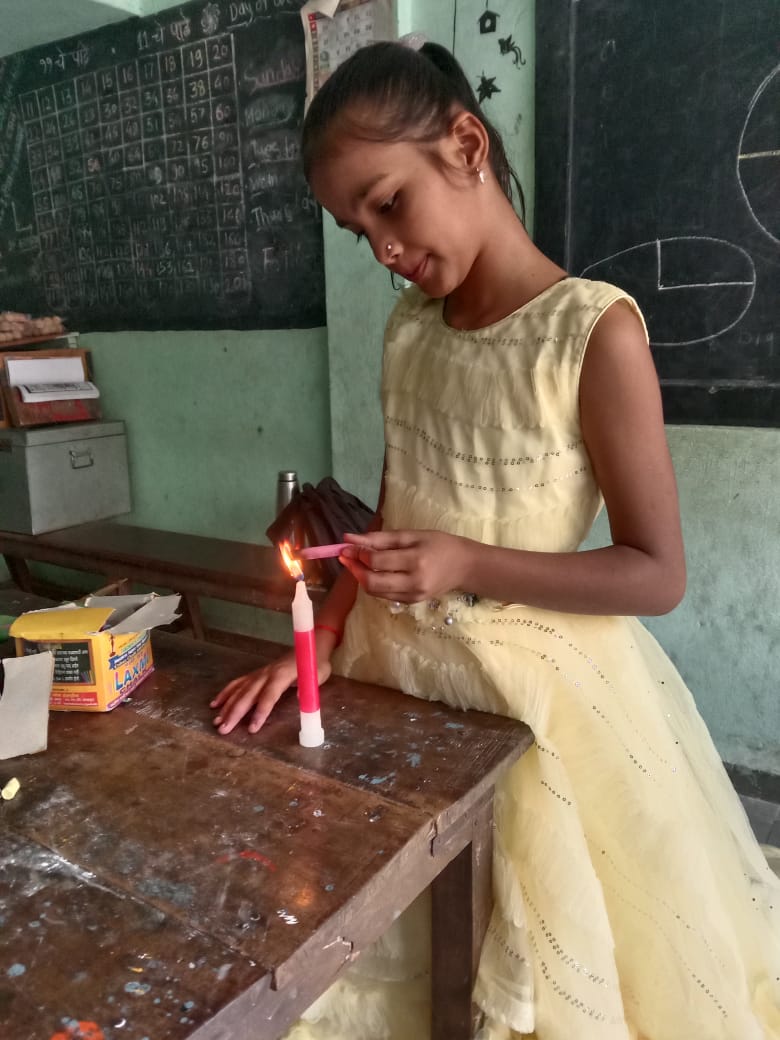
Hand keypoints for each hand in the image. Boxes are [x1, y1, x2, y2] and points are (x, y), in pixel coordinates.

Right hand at [210, 645, 332, 734]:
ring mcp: (259, 673)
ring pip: (240, 690)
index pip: (268, 696)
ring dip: (227, 706)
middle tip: (223, 730)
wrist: (310, 645)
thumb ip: (308, 687)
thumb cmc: (316, 663)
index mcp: (282, 675)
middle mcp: (267, 674)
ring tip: (217, 722)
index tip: (252, 728)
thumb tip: (299, 698)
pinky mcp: (256, 674)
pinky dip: (226, 693)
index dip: (260, 712)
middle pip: (248, 695)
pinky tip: (215, 704)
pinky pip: (238, 683)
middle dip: (235, 713)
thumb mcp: (318, 675)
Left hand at [340, 529, 471, 603]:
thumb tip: (348, 538)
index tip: (346, 545)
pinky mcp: (411, 603)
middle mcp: (413, 582)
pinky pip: (384, 595)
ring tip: (359, 562)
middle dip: (354, 569)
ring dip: (362, 577)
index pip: (377, 562)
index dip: (357, 554)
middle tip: (347, 556)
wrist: (465, 567)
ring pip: (375, 592)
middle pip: (371, 582)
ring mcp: (412, 596)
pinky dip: (375, 584)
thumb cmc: (439, 544)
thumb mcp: (412, 535)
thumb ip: (380, 538)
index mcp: (415, 561)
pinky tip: (375, 572)